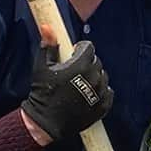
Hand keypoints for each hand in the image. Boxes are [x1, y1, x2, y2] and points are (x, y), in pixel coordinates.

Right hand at [21, 26, 112, 141]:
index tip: (73, 52)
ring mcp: (100, 93)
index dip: (80, 49)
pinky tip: (89, 94)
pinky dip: (101, 92)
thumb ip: (48, 46)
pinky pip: (109, 93)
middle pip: (96, 62)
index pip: (89, 48)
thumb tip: (47, 27)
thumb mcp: (42, 67)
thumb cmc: (43, 93)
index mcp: (81, 65)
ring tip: (81, 83)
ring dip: (94, 77)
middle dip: (87, 63)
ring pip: (103, 77)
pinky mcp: (104, 106)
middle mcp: (94, 78)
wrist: (46, 123)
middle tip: (75, 70)